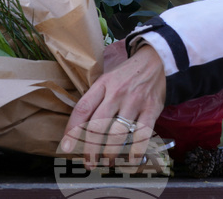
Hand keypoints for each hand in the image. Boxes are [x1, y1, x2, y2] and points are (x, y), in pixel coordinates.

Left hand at [59, 44, 166, 168]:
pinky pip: (142, 135)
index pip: (82, 109)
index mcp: (102, 85)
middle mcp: (116, 93)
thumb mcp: (108, 79)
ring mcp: (134, 102)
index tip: (66, 147)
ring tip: (107, 163)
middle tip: (89, 163)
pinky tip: (131, 162)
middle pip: (97, 126)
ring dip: (110, 153)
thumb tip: (81, 125)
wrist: (156, 60)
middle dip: (90, 149)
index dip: (72, 130)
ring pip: (118, 133)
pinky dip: (136, 151)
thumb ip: (96, 98)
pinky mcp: (151, 109)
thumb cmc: (127, 74)